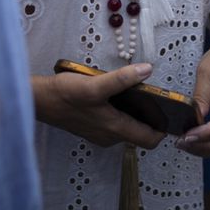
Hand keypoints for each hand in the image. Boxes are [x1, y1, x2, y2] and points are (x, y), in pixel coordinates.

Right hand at [35, 63, 165, 149]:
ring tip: (140, 95)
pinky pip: (113, 123)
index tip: (171, 114)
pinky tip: (117, 97)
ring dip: (135, 115)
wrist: (39, 101)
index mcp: (115, 129)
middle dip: (151, 120)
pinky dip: (120, 113)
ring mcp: (99, 133)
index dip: (163, 130)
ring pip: (126, 128)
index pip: (149, 140)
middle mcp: (109, 136)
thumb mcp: (95, 85)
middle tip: (158, 100)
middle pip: (139, 134)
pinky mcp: (90, 127)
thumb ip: (122, 79)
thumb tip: (148, 70)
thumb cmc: (65, 94)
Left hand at [177, 38, 209, 156]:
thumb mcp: (207, 70)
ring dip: (207, 149)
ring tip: (185, 144)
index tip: (189, 135)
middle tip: (182, 143)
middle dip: (206, 146)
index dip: (208, 133)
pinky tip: (194, 141)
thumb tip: (195, 118)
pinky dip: (209, 146)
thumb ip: (201, 94)